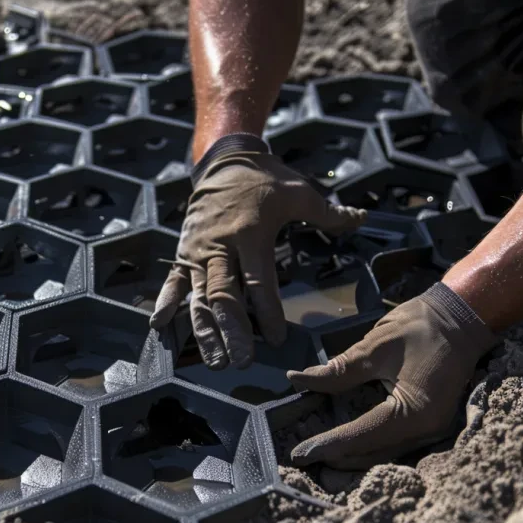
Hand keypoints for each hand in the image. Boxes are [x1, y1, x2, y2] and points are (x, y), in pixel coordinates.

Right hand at [150, 148, 366, 368]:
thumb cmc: (264, 180)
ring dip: (204, 330)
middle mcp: (219, 247)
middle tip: (242, 361)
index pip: (259, 281)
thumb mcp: (297, 192)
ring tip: (215, 360)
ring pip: (198, 296)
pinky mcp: (182, 253)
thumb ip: (328, 212)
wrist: (224, 161)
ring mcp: (197, 252)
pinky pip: (172, 281)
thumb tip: (362, 219)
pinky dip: (166, 303)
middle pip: (223, 295)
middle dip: (232, 331)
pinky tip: (160, 327)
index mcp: (249, 233)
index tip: (275, 339)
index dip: (267, 312)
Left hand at [286, 283, 497, 469]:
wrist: (463, 319)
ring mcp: (433, 431)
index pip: (363, 435)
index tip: (300, 452)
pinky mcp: (430, 425)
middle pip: (374, 453)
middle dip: (337, 457)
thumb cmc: (421, 328)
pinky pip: (395, 444)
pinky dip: (369, 445)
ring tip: (319, 454)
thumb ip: (338, 372)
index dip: (329, 443)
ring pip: (384, 453)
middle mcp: (427, 431)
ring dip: (351, 456)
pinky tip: (346, 445)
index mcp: (415, 413)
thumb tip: (299, 379)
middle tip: (303, 456)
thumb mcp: (375, 348)